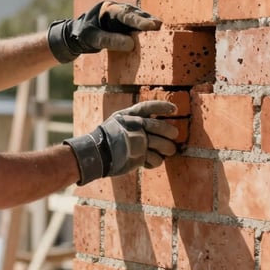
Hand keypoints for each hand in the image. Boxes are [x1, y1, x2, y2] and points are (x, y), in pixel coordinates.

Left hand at [48, 1, 160, 62]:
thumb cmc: (83, 35)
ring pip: (139, 19)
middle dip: (148, 20)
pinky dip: (145, 31)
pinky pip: (137, 27)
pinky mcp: (126, 26)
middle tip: (159, 27)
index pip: (126, 14)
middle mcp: (118, 10)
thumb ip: (109, 40)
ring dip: (149, 25)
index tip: (151, 26)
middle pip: (136, 14)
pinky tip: (154, 37)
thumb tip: (130, 44)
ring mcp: (123, 17)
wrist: (77, 36)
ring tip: (160, 31)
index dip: (139, 20)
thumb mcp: (92, 38)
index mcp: (108, 8)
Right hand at [64, 101, 178, 184]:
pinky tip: (151, 161)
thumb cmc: (106, 138)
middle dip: (171, 132)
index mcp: (128, 115)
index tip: (174, 110)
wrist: (95, 154)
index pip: (149, 107)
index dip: (163, 107)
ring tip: (168, 151)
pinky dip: (156, 161)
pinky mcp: (139, 156)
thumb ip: (132, 120)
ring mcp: (138, 141)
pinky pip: (156, 159)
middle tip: (174, 135)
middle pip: (161, 127)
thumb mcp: (116, 122)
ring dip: (168, 149)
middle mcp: (135, 126)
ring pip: (164, 145)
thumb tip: (155, 122)